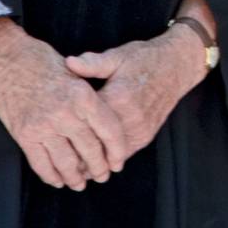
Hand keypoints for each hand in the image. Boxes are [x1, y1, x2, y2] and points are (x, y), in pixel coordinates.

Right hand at [0, 18, 125, 190]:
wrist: (7, 58)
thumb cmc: (43, 62)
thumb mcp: (75, 73)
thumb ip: (90, 99)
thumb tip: (105, 126)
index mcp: (84, 96)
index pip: (109, 130)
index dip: (116, 150)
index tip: (118, 162)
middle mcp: (66, 113)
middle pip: (90, 150)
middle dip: (99, 168)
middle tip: (102, 176)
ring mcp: (44, 125)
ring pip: (66, 162)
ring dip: (75, 177)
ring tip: (80, 184)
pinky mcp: (24, 134)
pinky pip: (41, 163)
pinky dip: (50, 176)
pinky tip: (57, 181)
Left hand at [64, 28, 208, 162]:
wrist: (177, 66)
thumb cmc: (145, 58)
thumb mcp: (118, 56)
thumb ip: (92, 63)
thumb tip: (68, 62)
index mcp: (119, 96)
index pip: (87, 121)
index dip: (67, 131)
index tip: (50, 137)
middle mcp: (130, 117)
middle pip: (97, 143)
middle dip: (76, 154)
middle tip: (55, 162)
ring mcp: (140, 128)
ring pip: (110, 154)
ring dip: (92, 163)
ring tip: (71, 171)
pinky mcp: (146, 135)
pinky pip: (123, 153)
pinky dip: (107, 159)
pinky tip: (93, 163)